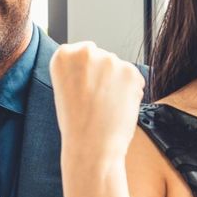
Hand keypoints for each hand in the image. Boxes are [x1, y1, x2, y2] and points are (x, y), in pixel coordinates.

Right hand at [50, 42, 144, 164]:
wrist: (91, 145)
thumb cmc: (76, 122)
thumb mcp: (64, 88)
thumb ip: (78, 70)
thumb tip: (100, 62)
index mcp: (63, 55)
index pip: (80, 53)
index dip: (84, 72)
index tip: (81, 87)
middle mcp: (86, 52)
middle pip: (101, 58)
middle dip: (102, 75)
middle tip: (93, 99)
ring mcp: (110, 60)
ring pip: (118, 68)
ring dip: (116, 83)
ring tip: (105, 105)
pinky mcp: (131, 71)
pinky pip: (134, 78)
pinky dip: (130, 91)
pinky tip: (117, 106)